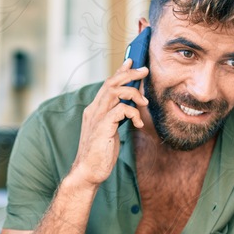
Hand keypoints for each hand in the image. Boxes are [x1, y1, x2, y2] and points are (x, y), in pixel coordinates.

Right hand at [68, 59, 148, 187]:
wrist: (88, 172)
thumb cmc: (100, 154)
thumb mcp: (109, 131)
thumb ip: (116, 118)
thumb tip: (129, 108)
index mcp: (94, 110)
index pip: (107, 85)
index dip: (120, 72)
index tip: (131, 62)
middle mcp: (93, 110)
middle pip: (111, 83)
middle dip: (129, 74)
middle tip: (144, 70)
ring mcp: (96, 117)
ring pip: (114, 91)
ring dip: (133, 91)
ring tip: (144, 101)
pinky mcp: (102, 126)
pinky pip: (120, 109)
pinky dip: (132, 112)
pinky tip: (137, 123)